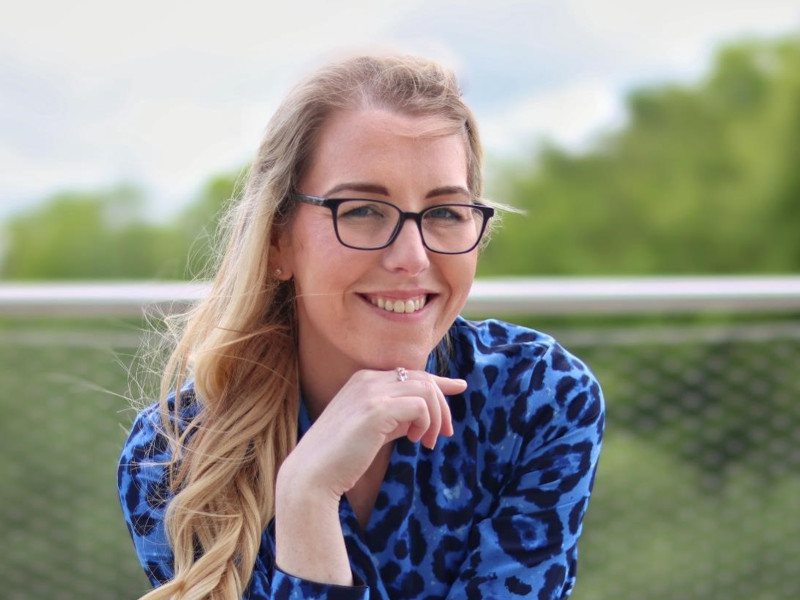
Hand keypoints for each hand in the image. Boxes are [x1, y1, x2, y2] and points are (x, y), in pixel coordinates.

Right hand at [279, 369, 466, 497]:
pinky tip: (417, 440)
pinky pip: (420, 405)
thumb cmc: (340, 458)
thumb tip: (422, 416)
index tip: (459, 387)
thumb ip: (395, 418)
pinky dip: (426, 422)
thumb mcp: (373, 430)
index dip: (438, 382)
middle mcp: (367, 380)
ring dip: (435, 417)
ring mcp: (371, 392)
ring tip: (428, 442)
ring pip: (425, 389)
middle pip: (422, 379)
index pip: (410, 374)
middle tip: (445, 434)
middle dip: (442, 405)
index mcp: (362, 380)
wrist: (312, 475)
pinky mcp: (377, 409)